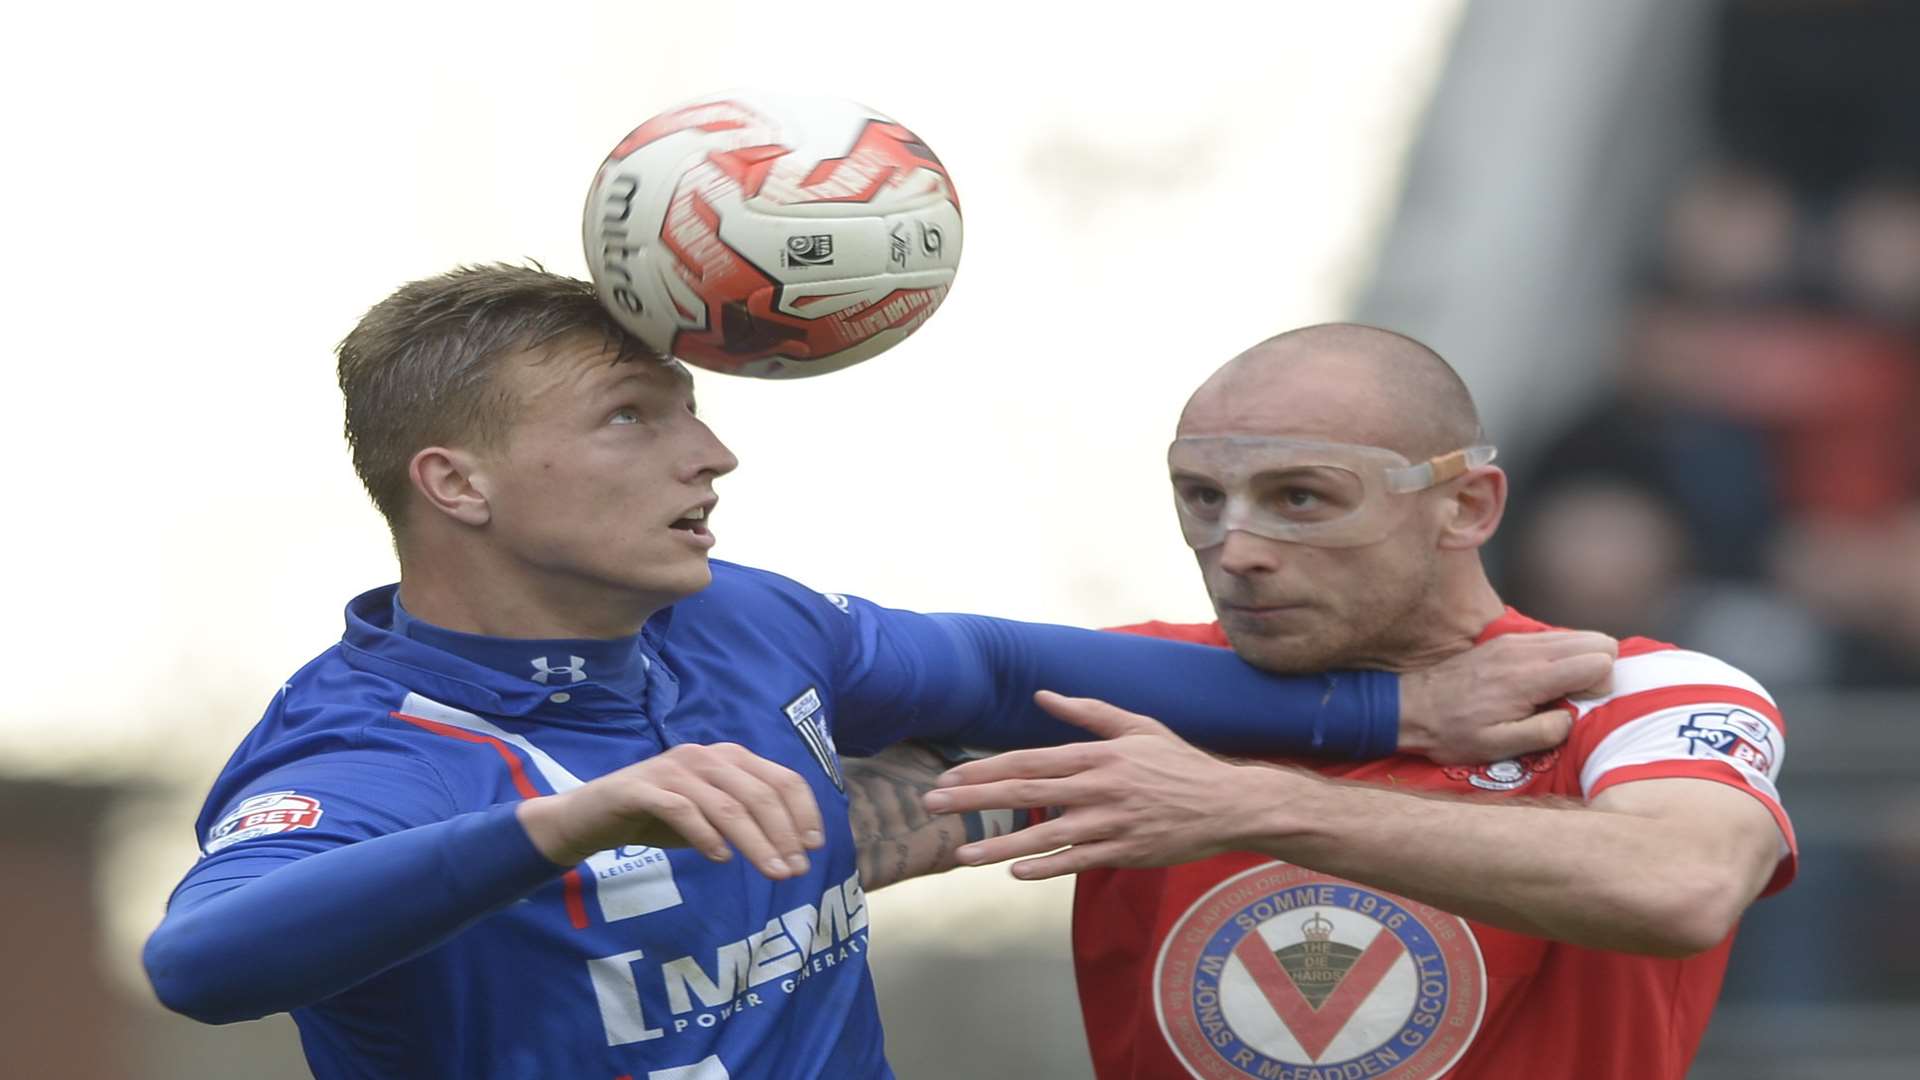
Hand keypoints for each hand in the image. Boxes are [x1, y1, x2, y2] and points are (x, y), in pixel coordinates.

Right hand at [516, 743, 825, 879]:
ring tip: (771, 872)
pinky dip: (705, 835)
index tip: (813, 847)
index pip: (781, 779)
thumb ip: (747, 822)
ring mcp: (672, 769)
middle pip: (758, 794)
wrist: (591, 815)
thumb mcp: (711, 816)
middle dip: (783, 834)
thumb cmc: (660, 816)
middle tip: (794, 871)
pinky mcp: (641, 788)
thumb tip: (793, 851)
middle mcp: (705, 755)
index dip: (802, 812)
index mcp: (729, 757)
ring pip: (727, 805)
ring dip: (755, 842)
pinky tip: (719, 859)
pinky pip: (682, 809)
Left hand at [921, 690, 1263, 879]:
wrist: (1229, 803)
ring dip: (999, 847)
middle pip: (1025, 794)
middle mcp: (1098, 787)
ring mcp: (1110, 823)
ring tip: (961, 855)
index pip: (1028, 761)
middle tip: (932, 805)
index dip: (984, 769)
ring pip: (1045, 836)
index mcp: (1097, 754)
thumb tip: (1044, 694)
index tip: (948, 776)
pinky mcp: (1124, 853)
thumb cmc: (1180, 763)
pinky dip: (1046, 868)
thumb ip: (1088, 712)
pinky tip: (1014, 874)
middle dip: (974, 800)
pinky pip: (1077, 862)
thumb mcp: (1137, 726)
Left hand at [1398, 630, 1615, 763]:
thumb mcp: (1497, 747)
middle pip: (1596, 641)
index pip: (1598, 661)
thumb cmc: (1454, 732)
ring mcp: (1515, 640)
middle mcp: (1526, 651)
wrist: (1413, 707)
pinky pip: (1553, 637)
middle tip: (1578, 697)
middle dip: (1601, 669)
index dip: (1602, 686)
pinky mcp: (1506, 640)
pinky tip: (1546, 678)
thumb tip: (1572, 717)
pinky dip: (1563, 654)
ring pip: (1577, 635)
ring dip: (1583, 660)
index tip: (1581, 705)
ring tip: (1564, 690)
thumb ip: (1543, 732)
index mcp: (1528, 678)